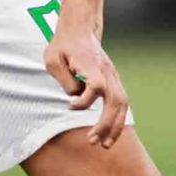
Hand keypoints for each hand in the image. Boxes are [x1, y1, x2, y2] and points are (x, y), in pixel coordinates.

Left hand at [43, 20, 130, 147]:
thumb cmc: (62, 45)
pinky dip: (117, 120)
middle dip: (106, 124)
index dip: (84, 101)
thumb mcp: (52, 58)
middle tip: (92, 142)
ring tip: (104, 145)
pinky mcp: (113, 81)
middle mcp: (107, 72)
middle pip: (116, 101)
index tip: (70, 106)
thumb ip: (63, 79)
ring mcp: (113, 76)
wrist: (79, 30)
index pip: (96, 86)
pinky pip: (121, 104)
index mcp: (92, 66)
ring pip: (123, 104)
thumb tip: (74, 97)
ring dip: (115, 126)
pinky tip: (107, 135)